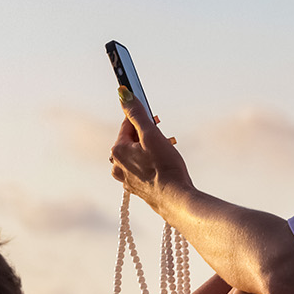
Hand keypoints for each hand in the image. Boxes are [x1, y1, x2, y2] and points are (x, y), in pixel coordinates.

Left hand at [110, 86, 191, 209]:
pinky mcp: (136, 188)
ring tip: (167, 152)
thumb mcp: (151, 134)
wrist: (176, 199)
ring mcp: (126, 179)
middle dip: (148, 135)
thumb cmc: (165, 167)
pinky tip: (164, 166)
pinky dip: (151, 164)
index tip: (156, 118)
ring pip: (137, 155)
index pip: (128, 124)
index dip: (143, 118)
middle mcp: (117, 166)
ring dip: (151, 149)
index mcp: (117, 151)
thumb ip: (136, 114)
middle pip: (132, 140)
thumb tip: (123, 94)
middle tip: (164, 138)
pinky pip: (141, 169)